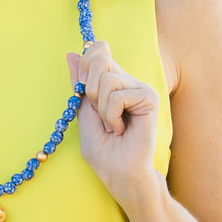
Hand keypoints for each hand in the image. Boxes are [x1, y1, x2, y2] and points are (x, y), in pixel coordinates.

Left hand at [65, 39, 158, 207]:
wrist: (118, 173)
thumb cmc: (102, 148)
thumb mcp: (83, 111)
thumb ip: (79, 83)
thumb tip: (71, 54)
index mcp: (112, 80)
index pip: (98, 48)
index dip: (85, 63)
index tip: (82, 89)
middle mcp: (127, 80)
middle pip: (99, 58)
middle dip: (89, 89)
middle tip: (98, 113)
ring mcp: (140, 88)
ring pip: (106, 78)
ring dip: (101, 108)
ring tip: (111, 125)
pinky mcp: (149, 98)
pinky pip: (117, 96)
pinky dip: (111, 116)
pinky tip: (120, 129)